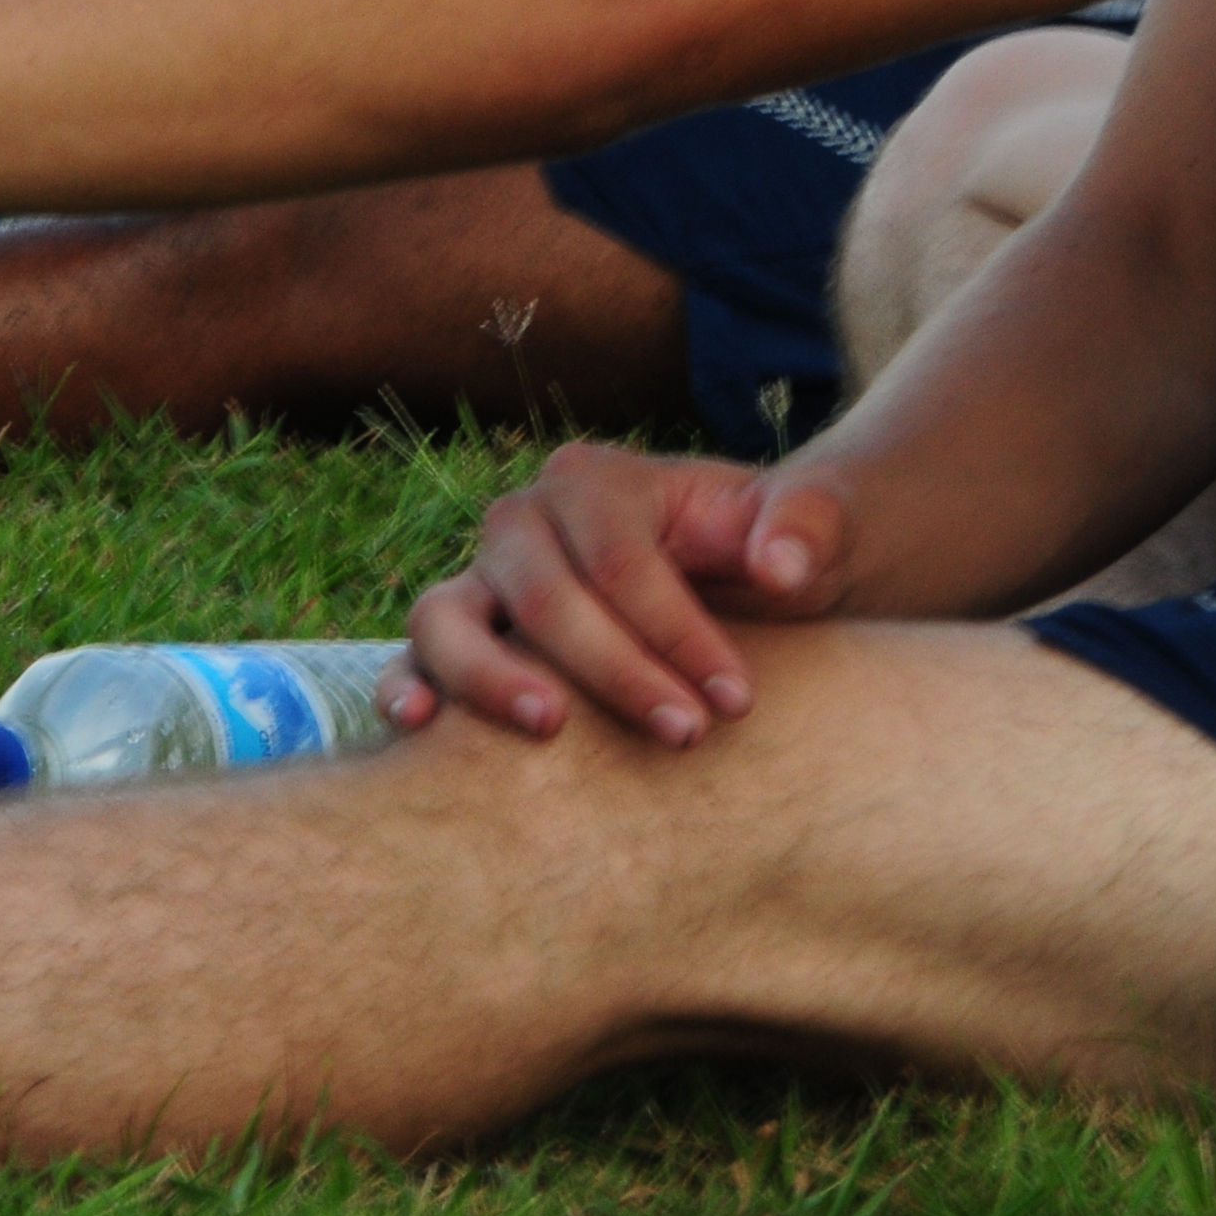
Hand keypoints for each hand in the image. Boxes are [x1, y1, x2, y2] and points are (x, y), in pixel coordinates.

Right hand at [387, 440, 857, 747]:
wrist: (737, 583)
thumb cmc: (769, 554)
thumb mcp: (811, 527)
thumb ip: (807, 528)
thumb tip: (780, 565)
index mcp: (595, 480)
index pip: (622, 560)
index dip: (677, 632)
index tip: (739, 700)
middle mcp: (523, 521)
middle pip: (542, 594)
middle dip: (614, 669)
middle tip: (686, 734)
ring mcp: (482, 580)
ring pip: (449, 618)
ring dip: (491, 676)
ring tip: (551, 727)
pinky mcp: (463, 636)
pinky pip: (416, 657)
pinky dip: (404, 684)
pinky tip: (419, 725)